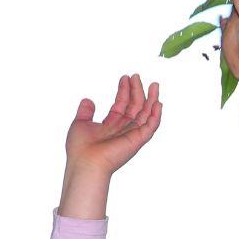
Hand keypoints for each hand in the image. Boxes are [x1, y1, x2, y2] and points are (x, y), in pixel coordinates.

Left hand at [59, 74, 162, 218]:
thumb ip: (85, 112)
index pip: (122, 105)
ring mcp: (131, 135)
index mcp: (111, 126)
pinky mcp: (138, 140)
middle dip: (137, 91)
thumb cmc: (80, 148)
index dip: (124, 90)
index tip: (125, 77)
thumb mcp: (80, 123)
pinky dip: (156, 115)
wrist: (85, 162)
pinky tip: (158, 102)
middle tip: (136, 76)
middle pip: (135, 107)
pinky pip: (151, 126)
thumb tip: (87, 100)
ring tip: (154, 84)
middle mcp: (123, 130)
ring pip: (146, 114)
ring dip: (150, 99)